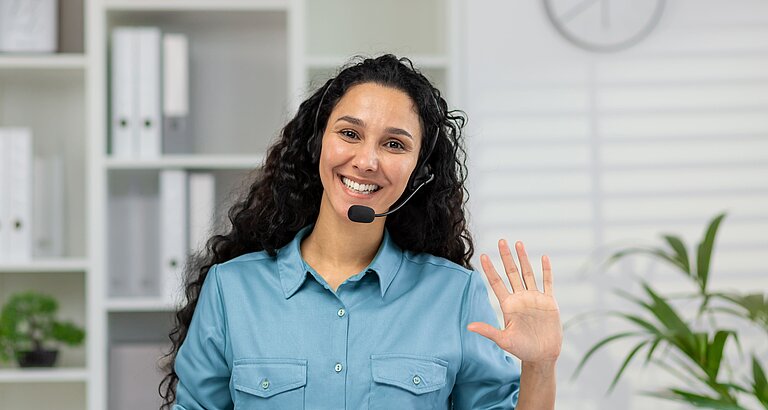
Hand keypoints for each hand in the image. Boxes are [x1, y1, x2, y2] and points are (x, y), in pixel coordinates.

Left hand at [468, 240, 561, 363]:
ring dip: (523, 258)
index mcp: (508, 305)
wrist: (542, 356)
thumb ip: (488, 331)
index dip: (489, 269)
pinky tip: (543, 258)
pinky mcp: (549, 302)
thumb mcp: (503, 340)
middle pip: (511, 273)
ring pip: (527, 273)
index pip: (496, 283)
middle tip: (501, 241)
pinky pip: (547, 282)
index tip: (482, 255)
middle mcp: (520, 298)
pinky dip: (546, 270)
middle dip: (506, 257)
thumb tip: (469, 326)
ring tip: (518, 243)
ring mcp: (534, 298)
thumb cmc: (521, 350)